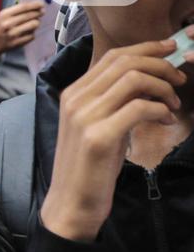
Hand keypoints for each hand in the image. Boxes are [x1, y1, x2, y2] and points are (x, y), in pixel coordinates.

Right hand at [0, 1, 45, 58]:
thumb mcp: (2, 16)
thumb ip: (16, 10)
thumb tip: (35, 6)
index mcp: (4, 15)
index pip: (24, 7)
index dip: (35, 5)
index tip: (42, 4)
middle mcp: (8, 24)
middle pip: (31, 15)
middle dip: (38, 13)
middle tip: (41, 12)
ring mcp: (12, 35)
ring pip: (34, 25)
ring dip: (36, 23)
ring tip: (33, 23)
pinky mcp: (16, 43)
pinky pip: (32, 36)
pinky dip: (31, 33)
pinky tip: (27, 32)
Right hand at [39, 34, 189, 242]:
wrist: (71, 202)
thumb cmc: (89, 166)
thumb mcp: (97, 125)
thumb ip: (112, 101)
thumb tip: (148, 80)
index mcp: (72, 94)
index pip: (112, 56)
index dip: (145, 49)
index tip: (170, 50)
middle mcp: (75, 100)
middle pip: (124, 62)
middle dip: (160, 65)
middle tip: (179, 79)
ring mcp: (84, 117)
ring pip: (134, 80)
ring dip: (163, 88)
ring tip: (173, 105)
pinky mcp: (99, 137)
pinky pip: (139, 108)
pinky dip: (160, 110)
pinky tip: (165, 120)